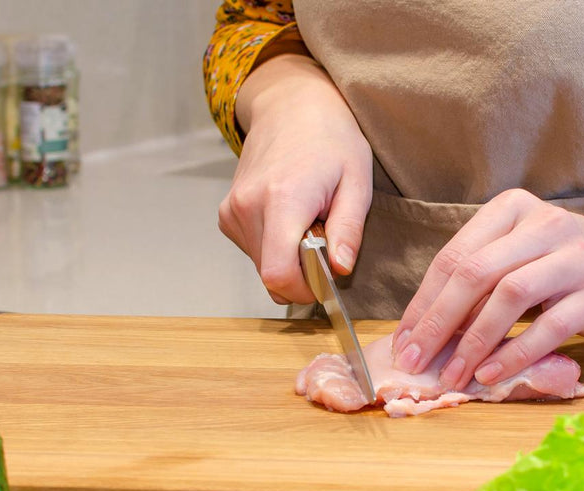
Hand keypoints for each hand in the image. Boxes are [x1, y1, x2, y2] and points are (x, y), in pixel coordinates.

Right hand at [218, 54, 373, 303]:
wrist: (291, 105)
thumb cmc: (330, 138)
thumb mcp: (357, 181)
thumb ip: (348, 229)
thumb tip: (340, 269)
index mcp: (282, 200)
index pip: (278, 275)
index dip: (304, 291)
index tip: (326, 280)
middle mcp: (247, 207)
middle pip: (270, 276)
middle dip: (302, 272)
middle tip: (324, 239)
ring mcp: (232, 210)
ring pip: (262, 266)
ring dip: (288, 258)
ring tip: (307, 222)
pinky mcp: (227, 214)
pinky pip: (253, 250)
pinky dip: (275, 246)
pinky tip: (289, 218)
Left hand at [391, 189, 583, 389]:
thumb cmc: (556, 264)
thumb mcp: (515, 254)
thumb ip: (476, 280)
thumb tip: (422, 332)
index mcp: (511, 209)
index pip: (454, 256)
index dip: (423, 302)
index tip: (403, 340)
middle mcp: (543, 225)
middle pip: (476, 273)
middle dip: (439, 322)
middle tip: (417, 360)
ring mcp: (574, 257)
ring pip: (510, 296)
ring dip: (475, 341)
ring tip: (453, 374)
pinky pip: (548, 328)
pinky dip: (514, 353)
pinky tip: (490, 374)